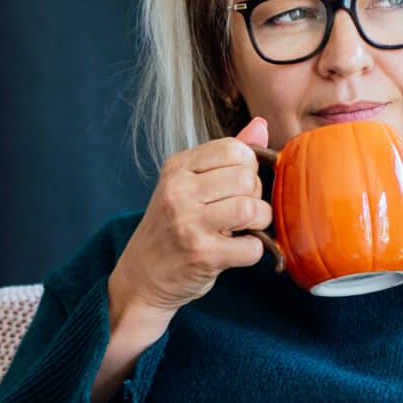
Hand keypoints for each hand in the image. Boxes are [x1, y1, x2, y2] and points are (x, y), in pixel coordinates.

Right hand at [111, 117, 285, 316]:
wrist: (141, 276)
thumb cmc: (170, 228)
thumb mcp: (187, 184)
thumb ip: (224, 156)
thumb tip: (261, 125)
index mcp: (176, 168)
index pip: (234, 149)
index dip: (247, 167)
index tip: (236, 186)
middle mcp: (178, 191)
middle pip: (247, 178)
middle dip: (254, 196)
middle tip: (240, 212)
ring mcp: (188, 223)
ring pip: (252, 209)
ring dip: (259, 222)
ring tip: (244, 230)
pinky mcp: (202, 254)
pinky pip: (252, 247)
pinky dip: (253, 251)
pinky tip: (237, 251)